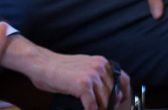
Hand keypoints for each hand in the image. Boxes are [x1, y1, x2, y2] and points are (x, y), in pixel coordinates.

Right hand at [0, 36, 129, 109]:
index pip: (123, 79)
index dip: (124, 94)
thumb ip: (96, 77)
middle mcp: (100, 67)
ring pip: (105, 101)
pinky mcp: (82, 84)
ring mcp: (92, 75)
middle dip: (110, 106)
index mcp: (102, 63)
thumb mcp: (84, 69)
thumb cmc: (60, 70)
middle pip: (114, 93)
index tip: (120, 104)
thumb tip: (106, 93)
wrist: (43, 64)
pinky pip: (92, 105)